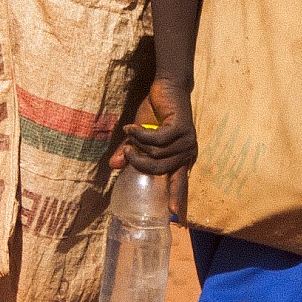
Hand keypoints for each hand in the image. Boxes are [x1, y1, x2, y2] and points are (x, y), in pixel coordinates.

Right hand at [111, 75, 195, 217]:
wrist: (167, 87)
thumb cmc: (155, 113)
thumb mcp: (141, 136)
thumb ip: (131, 152)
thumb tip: (114, 166)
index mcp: (181, 158)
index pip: (179, 182)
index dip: (175, 197)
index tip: (172, 214)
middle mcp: (187, 152)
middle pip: (159, 169)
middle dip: (138, 163)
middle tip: (126, 152)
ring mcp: (186, 141)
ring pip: (156, 155)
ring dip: (137, 145)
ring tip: (128, 135)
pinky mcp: (181, 128)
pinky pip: (156, 140)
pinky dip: (140, 134)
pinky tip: (131, 127)